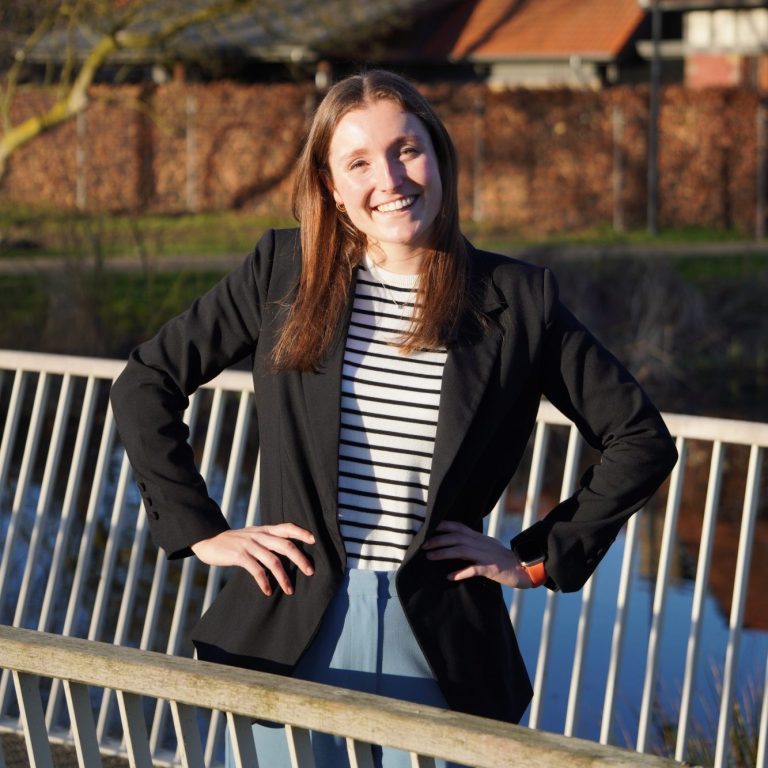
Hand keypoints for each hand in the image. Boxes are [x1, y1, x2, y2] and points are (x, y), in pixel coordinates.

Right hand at [191, 523, 314, 596]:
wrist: (208, 540)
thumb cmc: (234, 541)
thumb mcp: (252, 535)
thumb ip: (267, 540)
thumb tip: (287, 551)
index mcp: (264, 530)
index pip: (287, 527)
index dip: (301, 532)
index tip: (314, 540)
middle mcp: (259, 535)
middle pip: (285, 545)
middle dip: (300, 559)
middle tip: (310, 571)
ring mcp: (249, 545)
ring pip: (273, 560)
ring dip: (283, 577)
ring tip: (290, 590)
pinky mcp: (239, 556)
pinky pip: (256, 570)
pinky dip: (264, 582)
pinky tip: (268, 591)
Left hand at [422, 520, 535, 588]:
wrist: (525, 569)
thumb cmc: (503, 560)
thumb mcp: (487, 547)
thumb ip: (472, 545)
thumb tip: (453, 545)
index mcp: (480, 538)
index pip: (459, 527)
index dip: (443, 526)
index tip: (428, 528)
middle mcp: (482, 543)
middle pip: (457, 537)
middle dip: (438, 540)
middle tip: (423, 546)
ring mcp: (487, 555)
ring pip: (462, 550)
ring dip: (444, 553)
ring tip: (429, 557)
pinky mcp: (492, 569)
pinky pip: (475, 569)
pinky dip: (461, 572)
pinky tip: (450, 576)